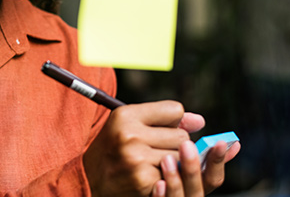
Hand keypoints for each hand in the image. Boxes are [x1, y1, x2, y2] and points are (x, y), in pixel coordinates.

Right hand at [82, 101, 239, 196]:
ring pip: (181, 157)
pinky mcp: (143, 179)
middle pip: (182, 136)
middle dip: (175, 145)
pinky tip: (149, 175)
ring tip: (151, 163)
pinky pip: (174, 175)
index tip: (161, 129)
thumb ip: (164, 118)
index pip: (174, 110)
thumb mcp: (130, 124)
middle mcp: (130, 134)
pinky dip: (166, 178)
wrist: (89, 178)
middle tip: (154, 150)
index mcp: (126, 115)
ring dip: (174, 163)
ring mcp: (136, 158)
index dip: (172, 121)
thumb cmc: (115, 147)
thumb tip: (200, 121)